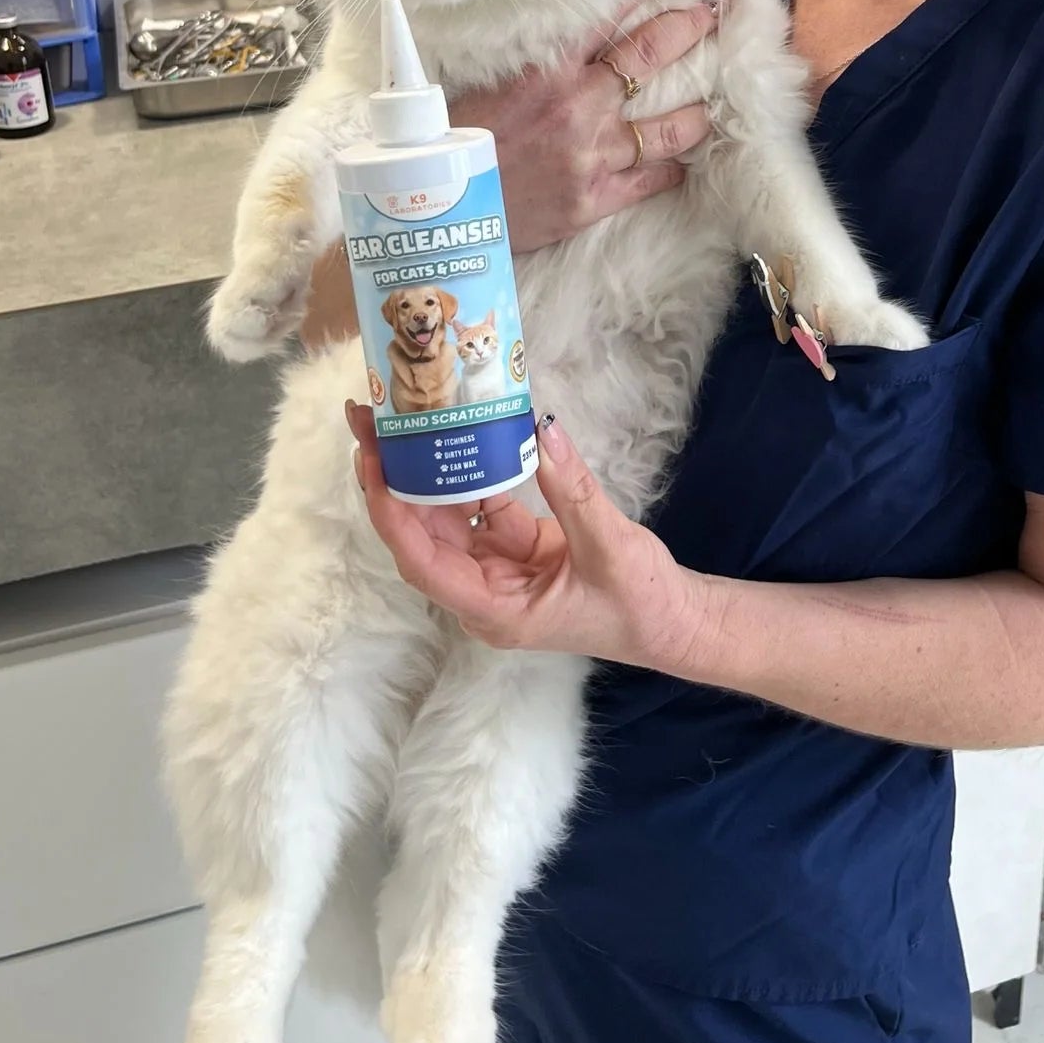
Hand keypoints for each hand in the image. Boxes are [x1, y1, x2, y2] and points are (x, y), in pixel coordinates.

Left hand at [348, 403, 706, 668]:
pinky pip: (481, 508)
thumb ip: (573, 490)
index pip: (422, 561)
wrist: (674, 622)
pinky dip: (469, 472)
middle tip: (369, 421)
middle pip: (420, 535)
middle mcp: (483, 593)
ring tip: (397, 420)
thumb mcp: (609, 546)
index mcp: (494, 610)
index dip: (392, 513)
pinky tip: (456, 433)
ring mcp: (497, 570)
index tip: (374, 462)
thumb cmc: (641, 603)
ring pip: (445, 519)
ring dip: (423, 473)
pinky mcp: (516, 550)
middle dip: (392, 479)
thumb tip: (541, 430)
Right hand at [449, 0, 720, 252]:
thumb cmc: (449, 144)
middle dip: (685, 30)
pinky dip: (669, 170)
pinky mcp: (594, 198)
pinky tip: (682, 164)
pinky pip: (647, 180)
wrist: (441, 211)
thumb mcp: (479, 87)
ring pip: (664, 128)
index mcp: (546, 71)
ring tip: (711, 105)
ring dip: (693, 113)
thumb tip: (536, 38)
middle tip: (711, 14)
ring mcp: (592, 154)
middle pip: (647, 57)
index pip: (604, 19)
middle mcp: (578, 106)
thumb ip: (517, 63)